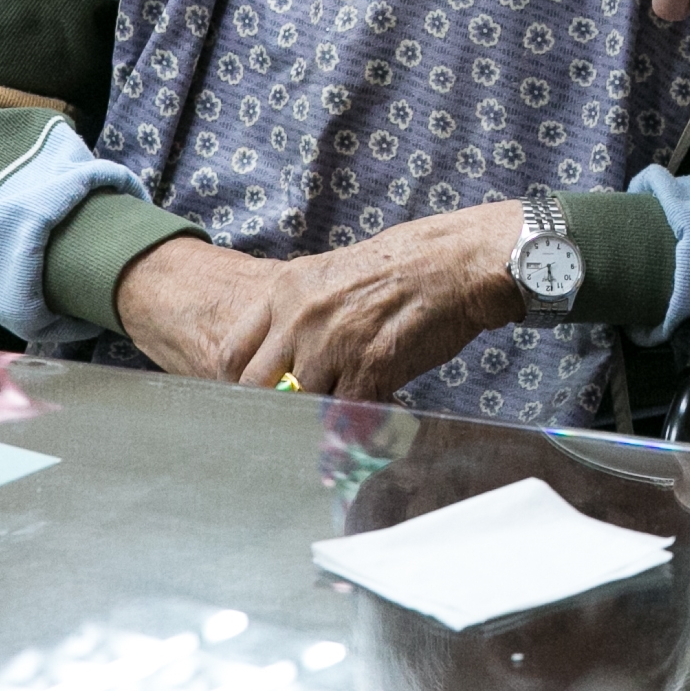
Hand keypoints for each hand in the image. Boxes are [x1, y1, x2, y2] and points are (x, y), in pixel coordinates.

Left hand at [115, 207, 528, 397]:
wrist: (456, 264)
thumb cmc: (401, 266)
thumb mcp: (332, 273)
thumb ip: (300, 312)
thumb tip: (286, 358)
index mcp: (286, 291)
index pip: (233, 352)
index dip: (240, 382)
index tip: (257, 395)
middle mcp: (301, 318)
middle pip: (256, 387)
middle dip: (273, 406)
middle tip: (293, 415)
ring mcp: (333, 345)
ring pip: (302, 405)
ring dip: (320, 417)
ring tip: (339, 418)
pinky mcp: (369, 368)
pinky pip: (346, 416)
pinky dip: (355, 426)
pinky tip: (370, 420)